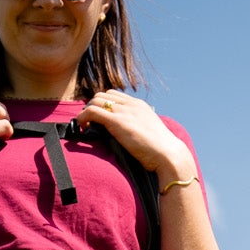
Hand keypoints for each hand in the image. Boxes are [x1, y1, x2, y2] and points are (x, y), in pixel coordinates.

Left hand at [77, 90, 196, 181]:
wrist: (168, 154)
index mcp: (139, 105)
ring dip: (86, 111)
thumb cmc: (161, 151)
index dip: (103, 104)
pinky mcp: (117, 122)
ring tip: (85, 126)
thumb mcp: (149, 134)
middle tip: (89, 123)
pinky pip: (92, 111)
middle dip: (92, 107)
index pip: (114, 95)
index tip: (98, 118)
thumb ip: (138, 129)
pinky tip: (82, 127)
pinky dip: (83, 117)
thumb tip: (129, 138)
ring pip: (95, 100)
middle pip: (103, 95)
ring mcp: (124, 111)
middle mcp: (131, 104)